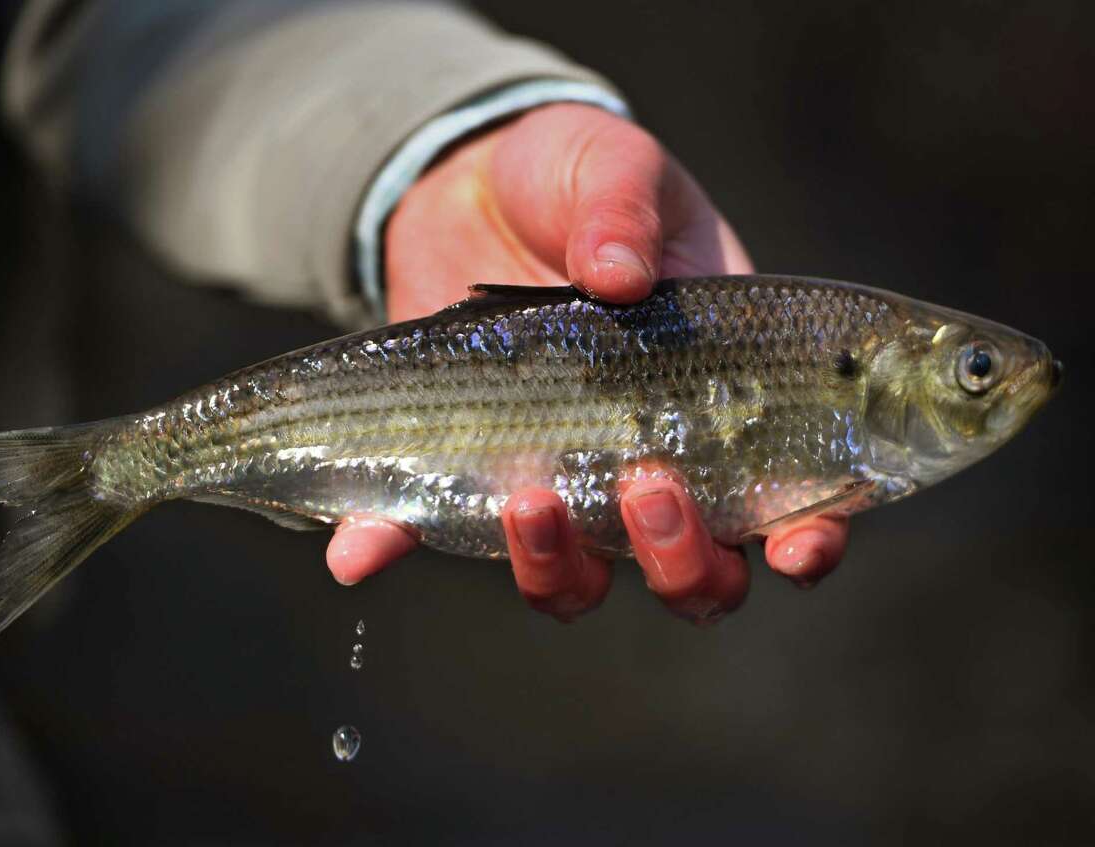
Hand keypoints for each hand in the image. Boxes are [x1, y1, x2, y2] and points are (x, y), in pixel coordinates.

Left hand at [326, 104, 848, 619]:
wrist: (472, 184)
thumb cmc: (574, 178)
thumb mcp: (612, 168)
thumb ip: (623, 209)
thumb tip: (615, 274)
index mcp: (717, 395)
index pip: (784, 498)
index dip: (805, 538)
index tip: (796, 546)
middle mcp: (645, 458)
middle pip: (691, 573)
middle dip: (681, 560)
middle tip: (648, 483)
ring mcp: (555, 475)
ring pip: (579, 581)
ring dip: (558, 568)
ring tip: (527, 501)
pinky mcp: (463, 465)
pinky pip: (430, 529)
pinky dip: (393, 547)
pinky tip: (360, 550)